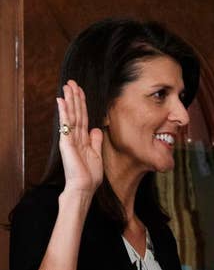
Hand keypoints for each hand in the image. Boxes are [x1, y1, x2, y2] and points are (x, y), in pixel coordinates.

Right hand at [57, 80, 103, 194]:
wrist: (83, 187)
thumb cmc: (89, 175)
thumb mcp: (97, 154)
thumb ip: (95, 141)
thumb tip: (96, 129)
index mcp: (83, 139)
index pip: (82, 117)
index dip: (82, 104)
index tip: (80, 91)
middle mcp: (75, 136)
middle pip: (76, 113)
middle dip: (74, 97)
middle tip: (71, 82)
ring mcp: (70, 138)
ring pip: (71, 115)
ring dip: (69, 99)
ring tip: (67, 85)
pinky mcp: (66, 142)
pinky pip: (66, 124)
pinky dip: (64, 112)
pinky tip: (61, 100)